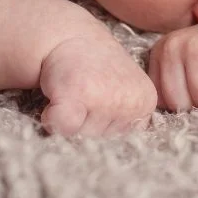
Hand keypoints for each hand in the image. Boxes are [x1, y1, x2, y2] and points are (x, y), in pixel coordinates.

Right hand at [39, 34, 156, 136]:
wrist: (68, 36)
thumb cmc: (94, 69)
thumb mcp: (123, 91)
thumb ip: (124, 122)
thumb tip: (110, 162)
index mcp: (146, 102)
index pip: (122, 140)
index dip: (104, 125)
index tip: (99, 99)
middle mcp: (131, 100)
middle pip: (101, 141)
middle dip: (87, 123)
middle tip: (84, 93)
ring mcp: (104, 98)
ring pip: (80, 136)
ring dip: (70, 120)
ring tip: (74, 92)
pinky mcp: (76, 94)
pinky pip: (60, 126)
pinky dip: (51, 117)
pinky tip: (58, 97)